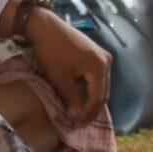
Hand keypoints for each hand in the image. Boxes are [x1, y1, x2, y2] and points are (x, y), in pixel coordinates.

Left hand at [23, 7, 111, 121]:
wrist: (45, 26)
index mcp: (100, 67)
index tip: (76, 125)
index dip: (87, 114)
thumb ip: (71, 98)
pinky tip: (81, 97)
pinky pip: (98, 77)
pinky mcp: (96, 53)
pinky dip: (91, 89)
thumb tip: (77, 116)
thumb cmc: (51, 51)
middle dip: (91, 109)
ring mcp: (103, 56)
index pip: (97, 98)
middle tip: (78, 123)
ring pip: (101, 86)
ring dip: (91, 100)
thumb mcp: (60, 78)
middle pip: (103, 92)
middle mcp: (106, 61)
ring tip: (79, 113)